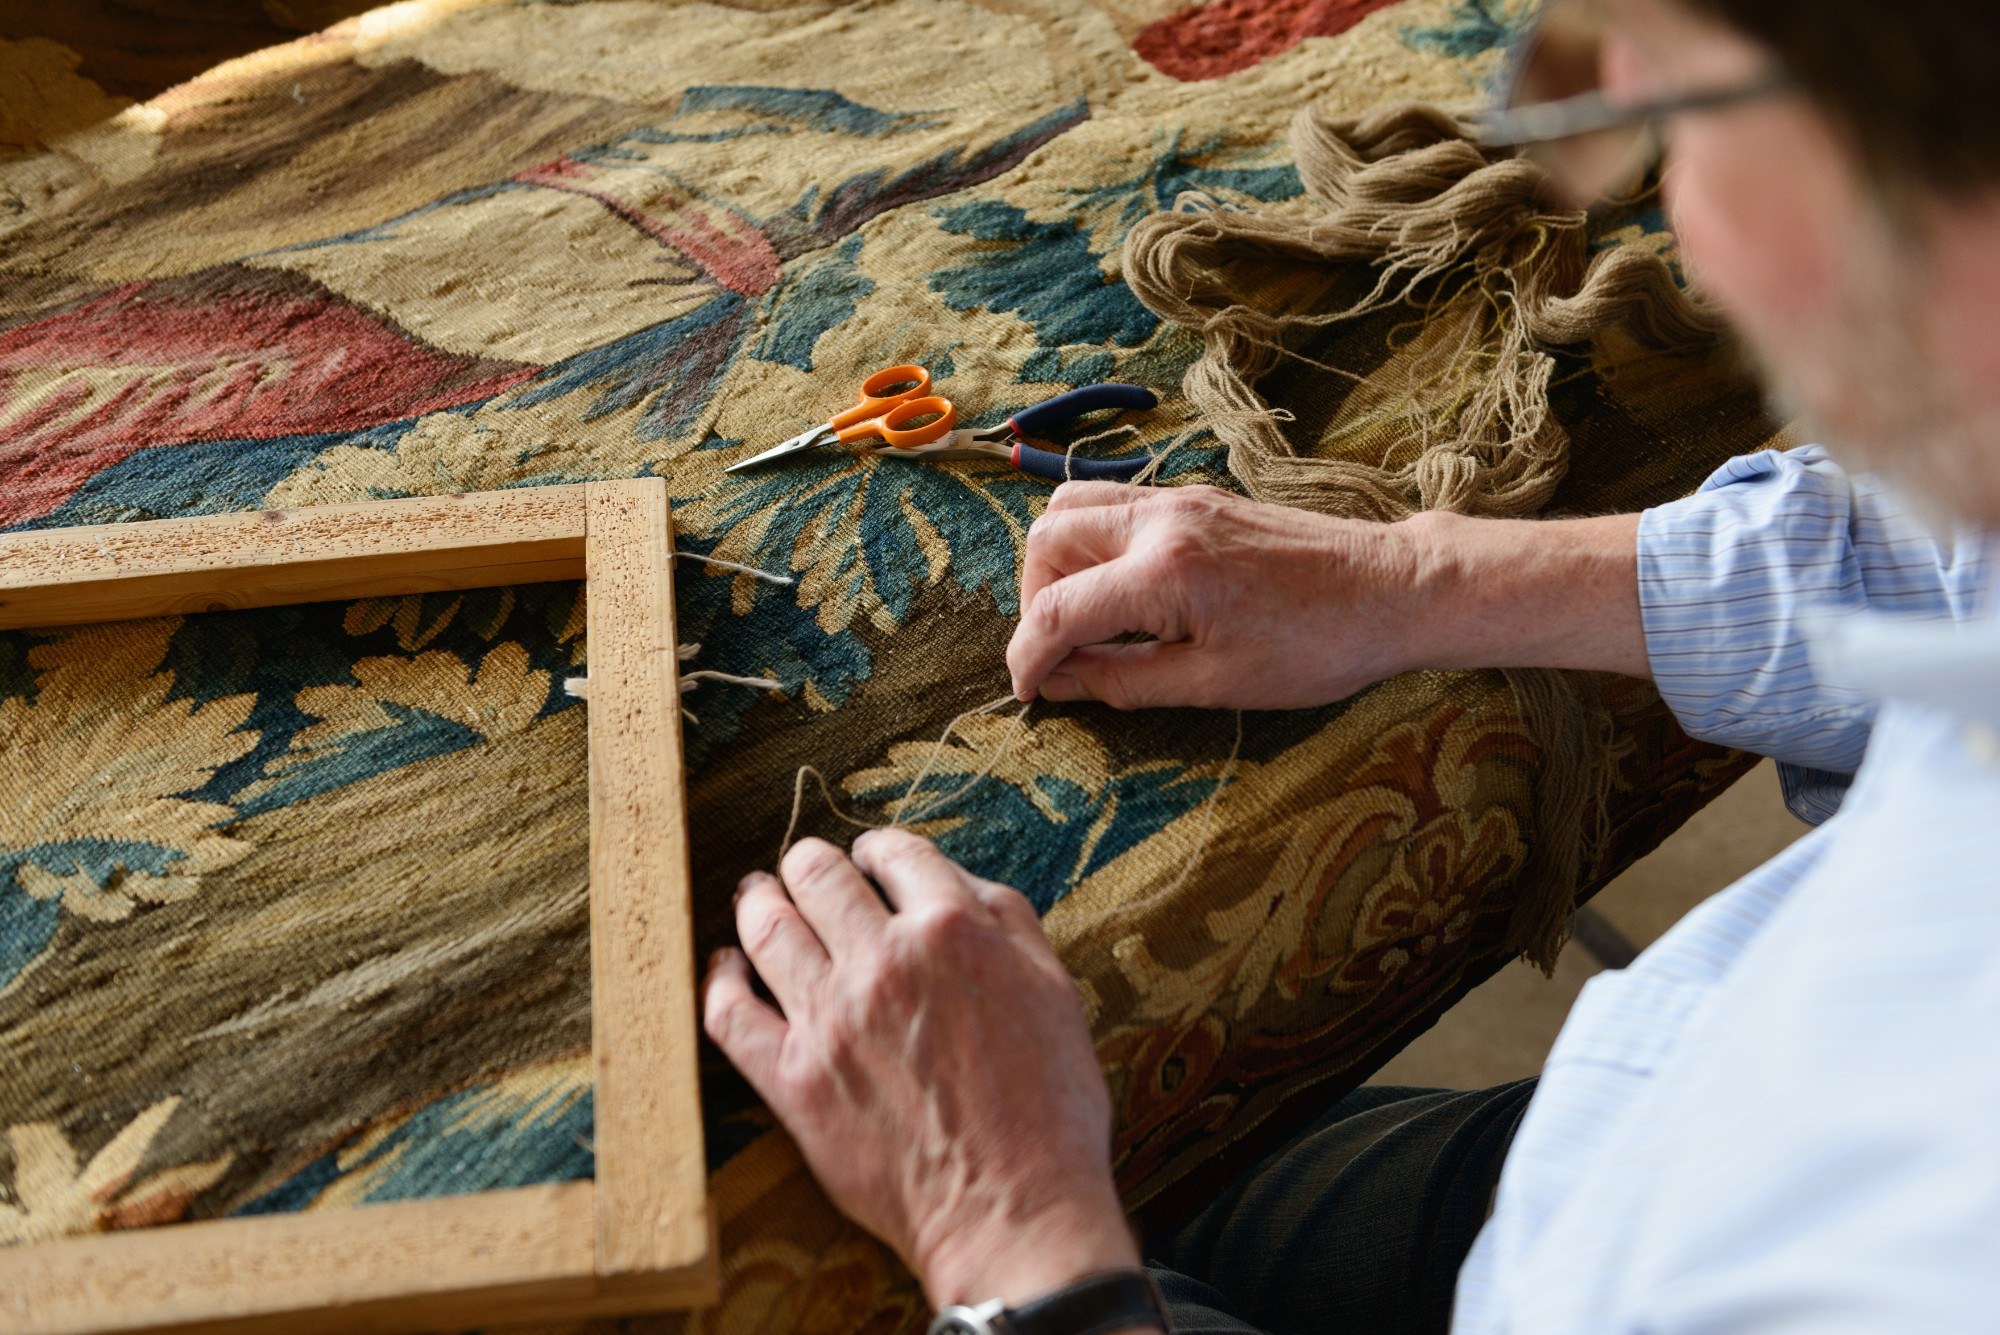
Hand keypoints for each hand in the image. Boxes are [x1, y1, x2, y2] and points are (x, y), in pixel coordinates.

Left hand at [702, 831, 1138, 1307]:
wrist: (1012, 1209)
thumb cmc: (1049, 1108)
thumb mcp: (1055, 989)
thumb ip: (1006, 922)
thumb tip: (958, 883)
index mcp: (953, 930)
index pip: (896, 853)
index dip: (879, 848)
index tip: (871, 858)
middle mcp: (884, 961)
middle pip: (817, 874)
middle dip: (809, 863)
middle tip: (806, 870)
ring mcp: (830, 1019)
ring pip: (766, 926)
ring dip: (758, 899)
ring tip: (756, 895)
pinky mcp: (793, 1080)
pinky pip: (730, 1012)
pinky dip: (720, 977)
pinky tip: (726, 966)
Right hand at [1007, 484, 1650, 707]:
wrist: (1392, 589)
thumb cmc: (1317, 647)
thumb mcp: (1214, 684)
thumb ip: (1123, 682)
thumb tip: (1060, 684)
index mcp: (1164, 572)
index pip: (1054, 609)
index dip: (1027, 657)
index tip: (1026, 692)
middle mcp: (1161, 520)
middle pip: (1047, 542)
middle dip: (1033, 602)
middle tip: (1059, 655)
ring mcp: (1178, 499)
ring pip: (1072, 507)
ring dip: (1057, 564)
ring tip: (1083, 619)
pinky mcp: (1196, 497)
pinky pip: (1113, 503)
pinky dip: (1093, 543)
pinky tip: (1120, 591)